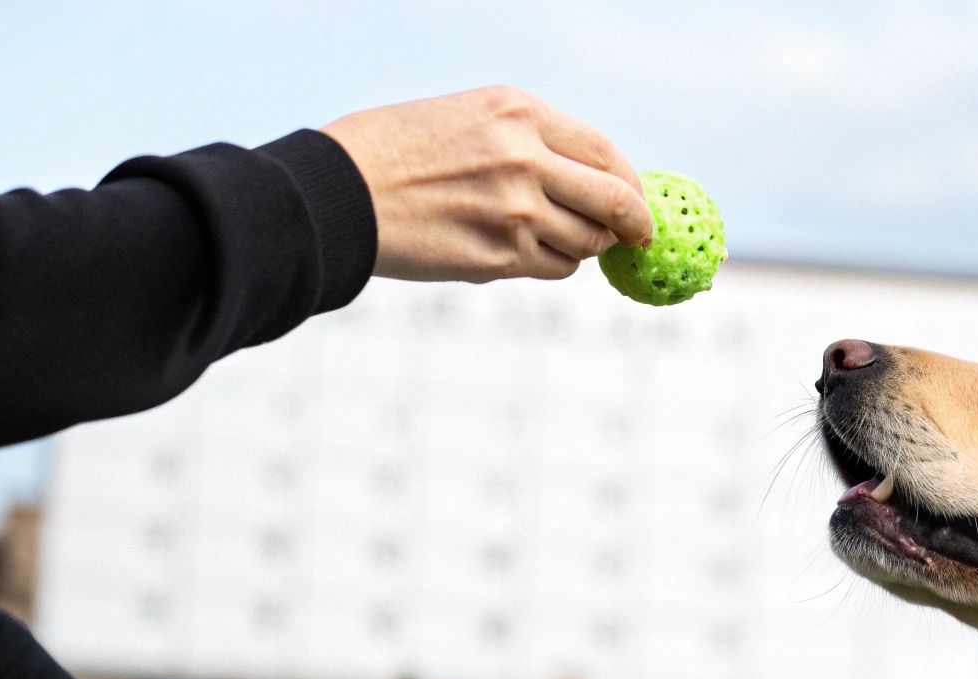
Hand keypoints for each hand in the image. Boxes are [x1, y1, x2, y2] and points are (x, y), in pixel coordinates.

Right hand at [322, 85, 654, 282]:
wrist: (340, 192)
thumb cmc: (395, 153)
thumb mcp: (467, 118)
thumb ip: (526, 141)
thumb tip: (585, 181)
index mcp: (519, 112)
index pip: (604, 152)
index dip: (630, 182)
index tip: (636, 199)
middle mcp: (525, 157)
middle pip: (614, 201)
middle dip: (634, 224)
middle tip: (637, 237)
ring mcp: (516, 210)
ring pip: (585, 243)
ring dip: (583, 248)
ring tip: (553, 240)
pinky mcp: (500, 257)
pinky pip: (553, 268)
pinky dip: (551, 265)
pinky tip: (523, 254)